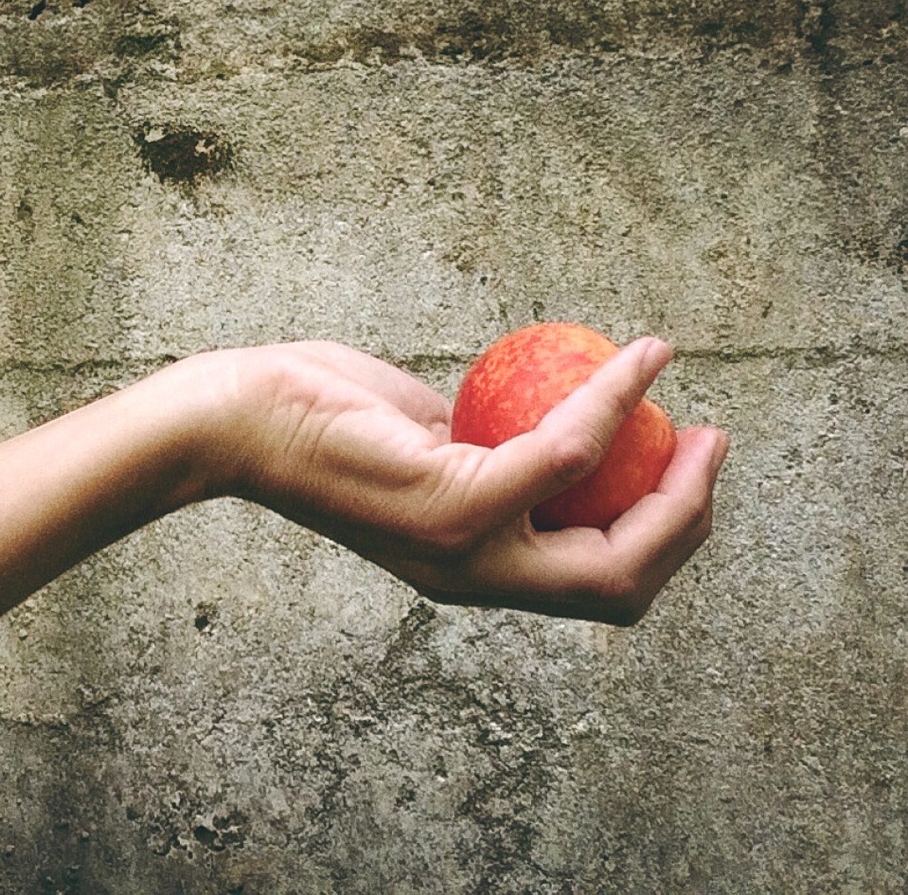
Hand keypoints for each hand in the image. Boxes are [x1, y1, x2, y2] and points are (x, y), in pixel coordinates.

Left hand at [202, 339, 728, 624]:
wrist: (237, 420)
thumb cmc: (320, 418)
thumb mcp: (419, 444)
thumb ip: (480, 452)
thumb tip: (535, 425)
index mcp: (470, 568)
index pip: (591, 585)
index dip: (658, 541)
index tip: (686, 472)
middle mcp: (472, 576)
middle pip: (621, 586)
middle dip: (688, 528)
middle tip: (708, 450)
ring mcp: (465, 547)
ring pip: (612, 546)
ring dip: (678, 485)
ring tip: (698, 423)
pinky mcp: (452, 500)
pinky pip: (565, 450)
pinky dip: (616, 400)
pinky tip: (639, 358)